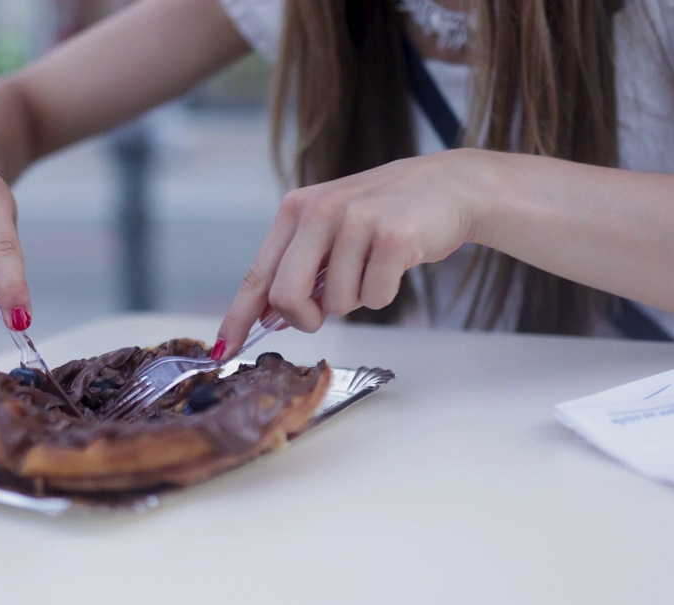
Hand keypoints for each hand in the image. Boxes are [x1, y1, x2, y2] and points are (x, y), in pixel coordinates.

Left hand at [214, 151, 480, 356]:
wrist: (449, 187)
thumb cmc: (387, 214)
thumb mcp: (333, 231)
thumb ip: (299, 268)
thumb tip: (268, 318)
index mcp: (297, 209)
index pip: (258, 273)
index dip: (239, 315)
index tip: (224, 348)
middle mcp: (320, 210)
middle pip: (286, 296)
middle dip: (304, 318)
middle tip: (322, 313)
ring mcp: (355, 221)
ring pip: (337, 304)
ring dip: (357, 298)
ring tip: (374, 265)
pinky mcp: (391, 236)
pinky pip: (375, 298)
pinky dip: (385, 293)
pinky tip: (397, 263)